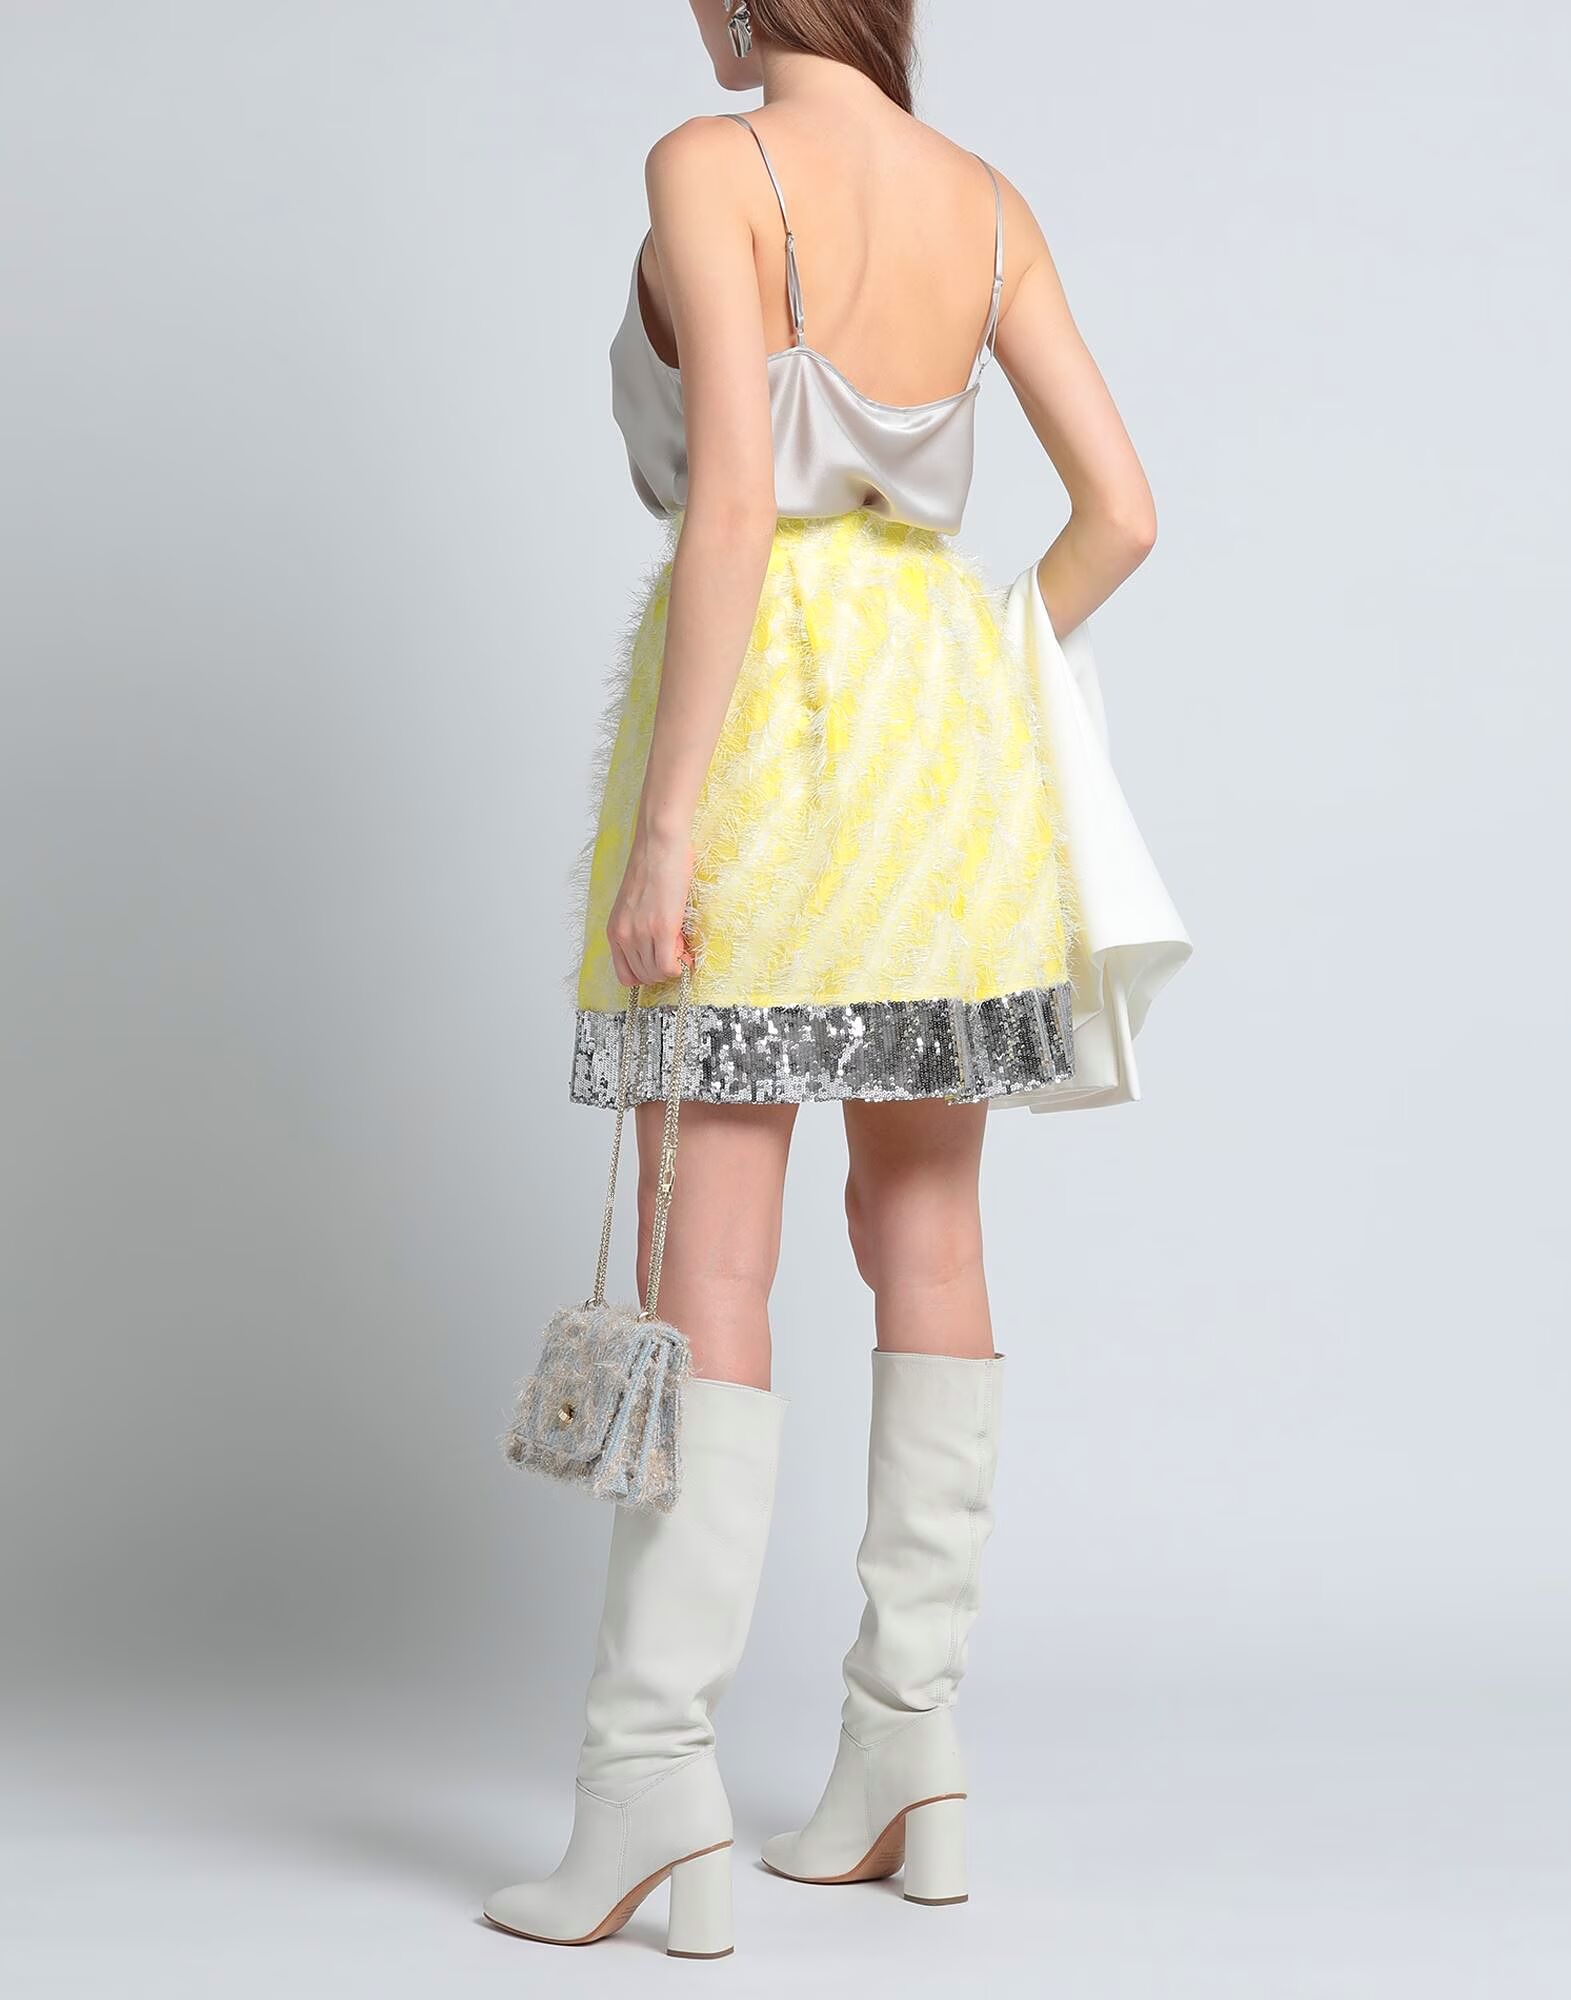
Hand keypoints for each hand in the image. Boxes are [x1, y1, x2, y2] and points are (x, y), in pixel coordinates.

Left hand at [607, 830, 692, 987]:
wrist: (659, 843)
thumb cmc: (651, 866)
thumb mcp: (634, 905)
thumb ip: (638, 929)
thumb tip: (660, 949)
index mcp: (614, 930)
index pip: (625, 975)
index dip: (647, 972)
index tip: (660, 959)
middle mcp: (623, 935)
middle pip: (643, 977)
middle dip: (662, 968)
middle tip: (674, 946)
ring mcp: (642, 933)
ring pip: (657, 974)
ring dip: (673, 964)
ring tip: (679, 939)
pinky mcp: (662, 928)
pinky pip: (669, 966)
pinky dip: (680, 965)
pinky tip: (684, 947)